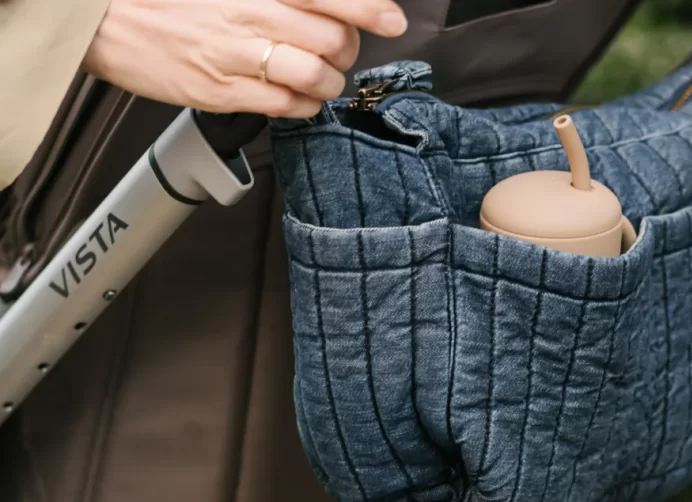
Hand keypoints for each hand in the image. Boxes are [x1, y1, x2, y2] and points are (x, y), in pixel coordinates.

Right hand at [81, 0, 407, 117]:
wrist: (104, 18)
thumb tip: (322, 3)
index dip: (369, 7)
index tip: (392, 19)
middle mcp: (250, 15)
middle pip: (333, 39)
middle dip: (347, 51)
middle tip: (337, 51)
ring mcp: (236, 56)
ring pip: (317, 76)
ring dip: (329, 82)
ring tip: (319, 78)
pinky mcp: (222, 92)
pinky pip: (286, 105)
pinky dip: (304, 104)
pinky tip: (296, 96)